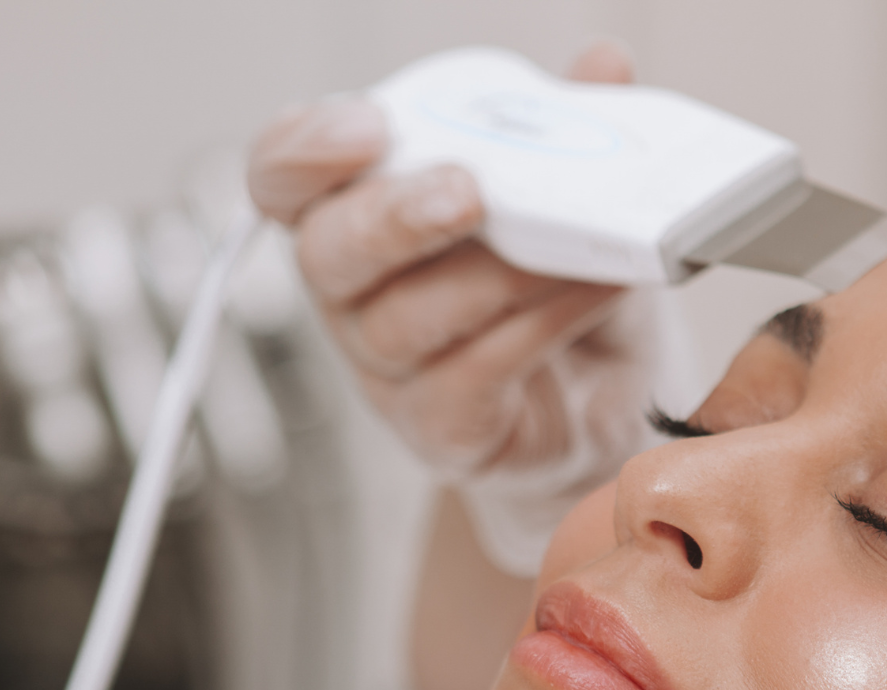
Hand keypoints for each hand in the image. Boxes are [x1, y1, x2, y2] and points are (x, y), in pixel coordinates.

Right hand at [246, 42, 660, 575]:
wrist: (605, 396)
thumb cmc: (558, 288)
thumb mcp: (564, 195)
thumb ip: (569, 128)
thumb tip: (602, 63)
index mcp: (355, 213)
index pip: (282, 178)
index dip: (305, 150)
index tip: (368, 127)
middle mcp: (354, 295)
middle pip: (329, 256)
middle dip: (395, 218)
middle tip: (468, 193)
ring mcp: (390, 372)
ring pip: (408, 320)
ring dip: (494, 275)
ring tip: (571, 245)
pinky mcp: (443, 429)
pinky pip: (472, 376)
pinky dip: (537, 326)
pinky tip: (591, 292)